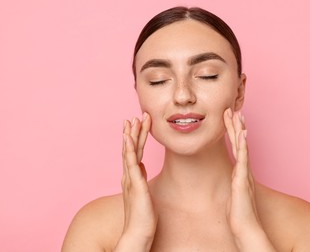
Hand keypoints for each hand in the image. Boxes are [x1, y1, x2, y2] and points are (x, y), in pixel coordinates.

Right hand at [115, 113, 156, 251]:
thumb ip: (140, 177)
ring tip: (133, 120)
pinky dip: (129, 150)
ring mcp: (131, 179)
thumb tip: (141, 165)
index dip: (136, 137)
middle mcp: (129, 175)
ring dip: (131, 136)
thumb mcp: (143, 191)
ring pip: (130, 152)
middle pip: (131, 149)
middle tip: (136, 115)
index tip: (137, 124)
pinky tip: (128, 139)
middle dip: (134, 131)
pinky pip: (131, 164)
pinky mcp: (135, 185)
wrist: (138, 232)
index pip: (134, 152)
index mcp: (132, 176)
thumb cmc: (142, 215)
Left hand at [224, 108, 275, 250]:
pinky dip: (243, 146)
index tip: (229, 119)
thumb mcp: (233, 194)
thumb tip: (230, 180)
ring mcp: (244, 173)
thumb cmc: (239, 213)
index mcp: (240, 171)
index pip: (236, 147)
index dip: (233, 133)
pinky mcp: (243, 179)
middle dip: (235, 125)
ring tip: (236, 114)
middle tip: (232, 109)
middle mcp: (244, 169)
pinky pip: (243, 159)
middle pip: (240, 143)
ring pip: (242, 146)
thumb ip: (233, 184)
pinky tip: (242, 134)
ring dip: (239, 130)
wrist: (245, 227)